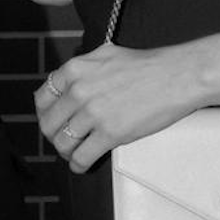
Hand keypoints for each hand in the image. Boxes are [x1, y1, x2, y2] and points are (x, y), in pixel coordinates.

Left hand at [34, 43, 199, 172]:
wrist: (176, 76)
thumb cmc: (147, 66)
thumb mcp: (104, 55)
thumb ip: (82, 69)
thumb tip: (67, 83)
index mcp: (74, 69)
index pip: (42, 98)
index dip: (45, 114)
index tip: (52, 121)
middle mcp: (78, 90)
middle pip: (49, 124)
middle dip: (54, 136)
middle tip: (63, 139)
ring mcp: (93, 113)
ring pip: (63, 143)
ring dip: (66, 152)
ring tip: (73, 153)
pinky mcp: (110, 133)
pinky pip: (82, 157)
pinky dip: (79, 165)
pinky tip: (82, 164)